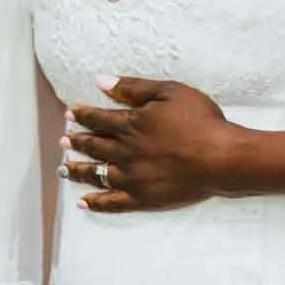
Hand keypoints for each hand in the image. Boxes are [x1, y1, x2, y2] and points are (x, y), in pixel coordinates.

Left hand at [64, 77, 247, 212]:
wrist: (221, 157)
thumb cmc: (201, 120)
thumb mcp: (171, 92)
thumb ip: (135, 87)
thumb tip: (102, 82)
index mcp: (131, 124)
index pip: (99, 119)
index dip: (83, 116)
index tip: (71, 114)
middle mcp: (125, 151)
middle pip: (94, 146)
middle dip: (76, 142)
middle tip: (63, 141)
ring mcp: (131, 177)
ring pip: (96, 174)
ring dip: (78, 171)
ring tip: (64, 170)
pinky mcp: (141, 198)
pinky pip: (112, 202)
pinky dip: (96, 203)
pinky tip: (83, 203)